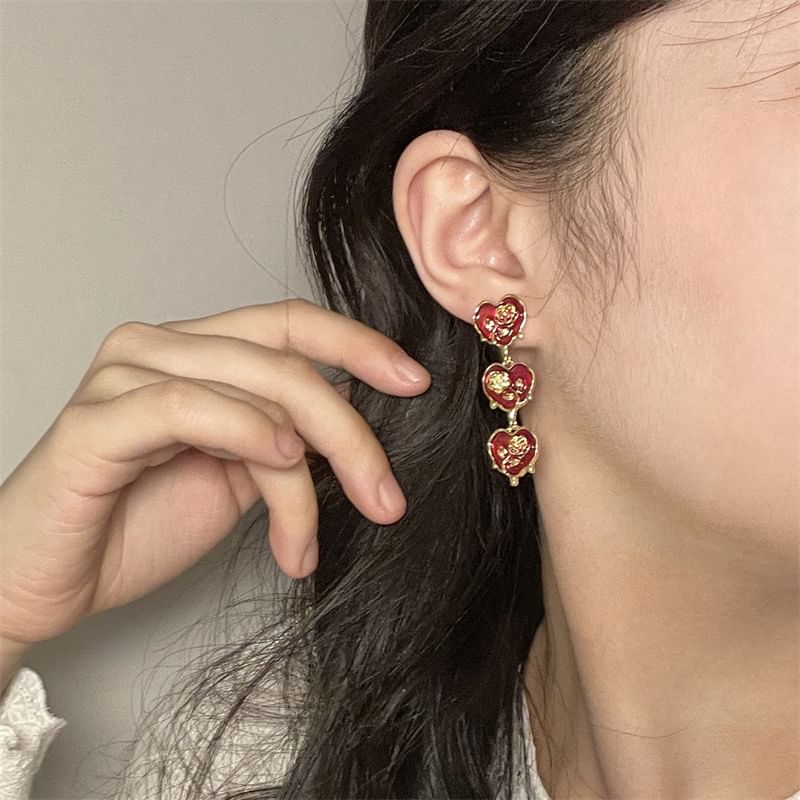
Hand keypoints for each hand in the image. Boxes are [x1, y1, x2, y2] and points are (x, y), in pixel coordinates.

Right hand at [0, 299, 429, 646]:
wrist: (49, 580)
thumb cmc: (135, 526)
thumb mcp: (236, 479)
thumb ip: (283, 442)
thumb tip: (353, 426)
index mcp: (197, 353)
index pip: (291, 325)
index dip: (359, 345)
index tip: (414, 384)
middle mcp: (161, 346)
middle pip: (286, 361)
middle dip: (350, 431)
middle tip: (386, 496)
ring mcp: (126, 374)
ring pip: (256, 388)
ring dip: (308, 466)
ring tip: (308, 539)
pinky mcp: (99, 418)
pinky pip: (193, 406)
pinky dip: (247, 432)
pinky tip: (281, 466)